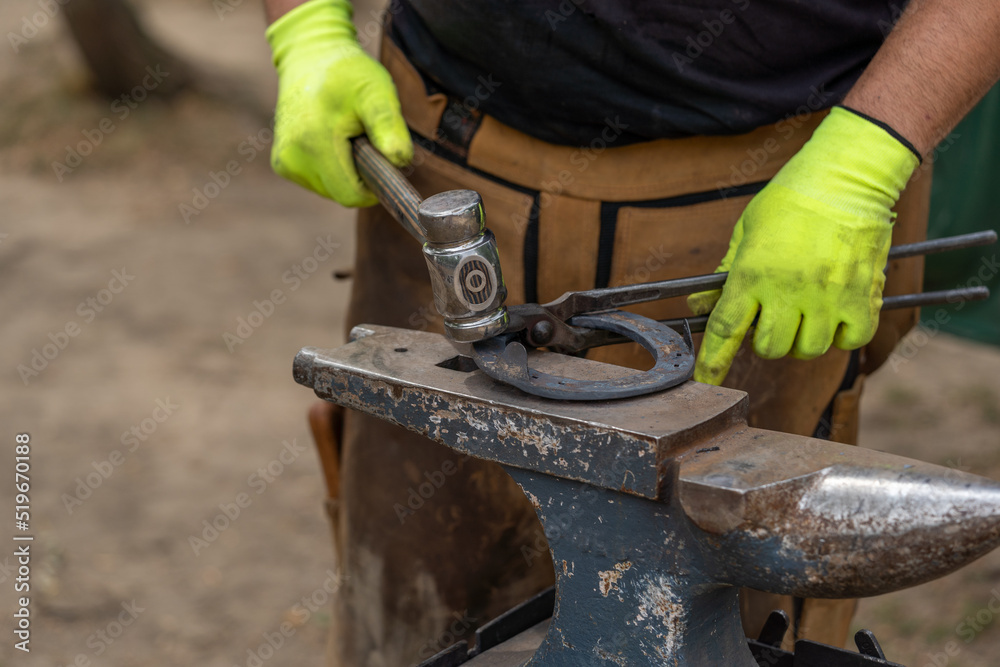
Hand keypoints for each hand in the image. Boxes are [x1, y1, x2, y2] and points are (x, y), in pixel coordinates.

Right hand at [266, 0, 411, 206]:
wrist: (310, 57)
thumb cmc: (348, 74)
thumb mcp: (375, 91)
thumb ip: (388, 126)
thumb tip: (399, 159)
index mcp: (314, 143)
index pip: (351, 195)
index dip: (373, 186)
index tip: (382, 161)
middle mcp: (293, 157)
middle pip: (341, 194)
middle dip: (359, 175)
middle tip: (362, 139)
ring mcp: (284, 162)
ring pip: (330, 190)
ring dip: (345, 171)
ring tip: (344, 135)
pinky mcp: (282, 163)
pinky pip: (317, 181)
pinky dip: (331, 168)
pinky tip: (329, 139)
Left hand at [688, 107, 919, 384]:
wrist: (847, 176)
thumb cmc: (791, 200)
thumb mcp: (746, 231)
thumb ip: (725, 274)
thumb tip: (700, 306)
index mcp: (753, 273)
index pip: (726, 330)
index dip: (713, 362)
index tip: (706, 382)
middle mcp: (788, 290)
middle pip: (769, 348)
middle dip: (765, 340)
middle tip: (772, 318)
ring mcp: (828, 297)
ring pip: (808, 350)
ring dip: (801, 339)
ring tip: (804, 312)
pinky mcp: (862, 297)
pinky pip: (849, 342)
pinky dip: (840, 337)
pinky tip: (834, 315)